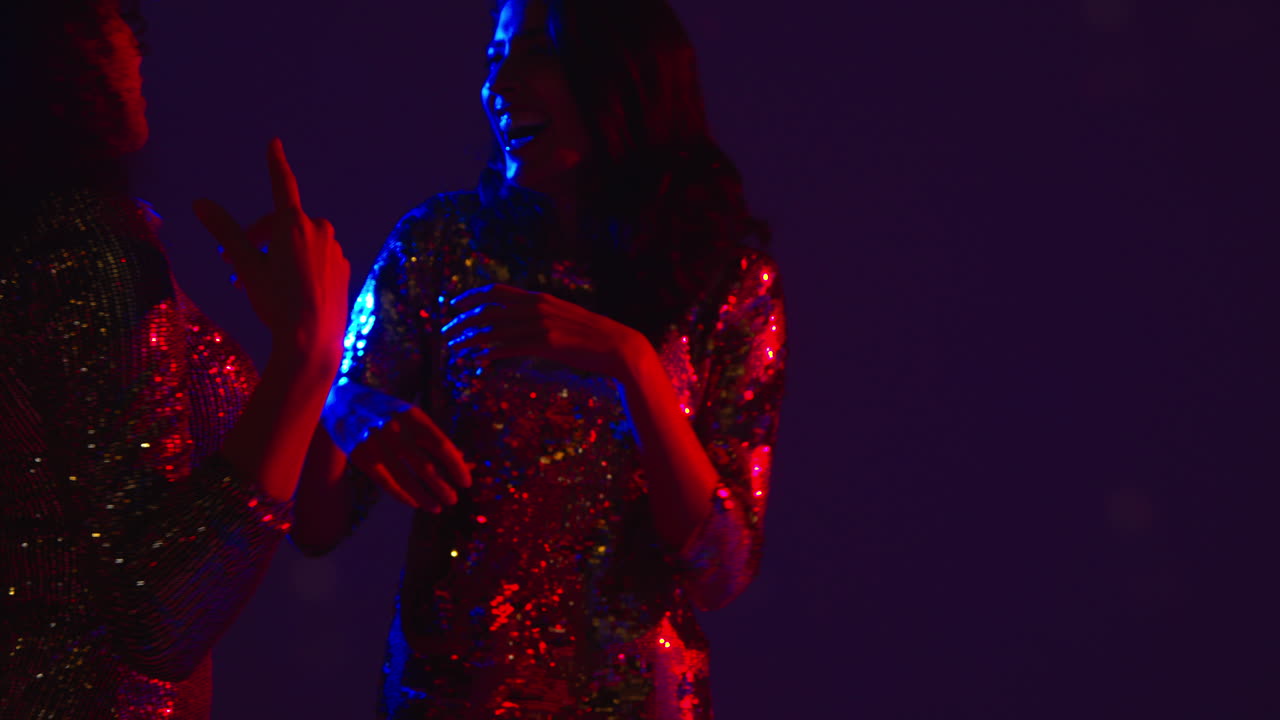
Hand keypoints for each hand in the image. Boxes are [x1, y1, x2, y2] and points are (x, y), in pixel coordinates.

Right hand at [192, 138, 349, 366]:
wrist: (313, 342)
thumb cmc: (277, 302)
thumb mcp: (245, 266)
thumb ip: (225, 232)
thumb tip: (200, 203)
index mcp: (295, 224)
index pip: (283, 185)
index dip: (275, 163)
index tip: (274, 143)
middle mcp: (320, 231)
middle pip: (283, 222)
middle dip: (257, 237)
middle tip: (231, 263)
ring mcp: (335, 250)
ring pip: (299, 242)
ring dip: (277, 253)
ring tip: (257, 283)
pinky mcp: (343, 269)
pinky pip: (316, 258)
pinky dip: (299, 265)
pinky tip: (288, 290)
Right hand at [349, 406, 471, 512]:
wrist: (341, 400)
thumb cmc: (388, 411)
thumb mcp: (412, 416)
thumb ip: (434, 437)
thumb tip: (463, 460)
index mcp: (413, 416)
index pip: (442, 446)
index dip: (456, 467)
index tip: (466, 483)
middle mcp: (396, 429)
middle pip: (426, 466)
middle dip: (442, 487)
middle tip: (454, 500)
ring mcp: (376, 444)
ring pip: (405, 479)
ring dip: (424, 497)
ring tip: (437, 507)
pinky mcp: (360, 456)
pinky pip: (386, 483)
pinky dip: (402, 495)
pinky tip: (415, 503)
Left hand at [442, 284, 650, 379]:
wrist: (619, 347)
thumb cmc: (590, 336)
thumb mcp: (562, 317)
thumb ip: (538, 315)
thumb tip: (516, 322)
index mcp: (538, 298)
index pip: (494, 291)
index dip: (469, 297)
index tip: (452, 306)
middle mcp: (536, 307)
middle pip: (487, 310)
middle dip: (461, 321)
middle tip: (445, 334)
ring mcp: (541, 325)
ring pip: (493, 330)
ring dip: (469, 340)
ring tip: (454, 352)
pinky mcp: (547, 345)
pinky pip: (509, 348)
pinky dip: (488, 354)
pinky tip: (477, 362)